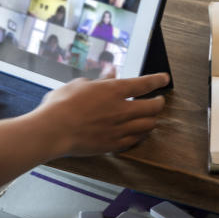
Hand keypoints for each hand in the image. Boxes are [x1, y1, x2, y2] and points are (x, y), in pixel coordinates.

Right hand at [31, 72, 168, 156]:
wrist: (53, 130)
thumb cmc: (61, 105)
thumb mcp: (80, 84)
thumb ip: (100, 80)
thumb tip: (111, 72)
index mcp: (114, 91)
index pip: (144, 84)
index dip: (158, 80)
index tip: (165, 79)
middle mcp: (121, 110)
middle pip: (153, 107)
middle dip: (159, 103)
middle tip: (159, 101)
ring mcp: (119, 129)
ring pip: (148, 126)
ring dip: (152, 120)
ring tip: (151, 118)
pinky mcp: (113, 145)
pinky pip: (135, 141)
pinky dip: (140, 136)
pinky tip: (138, 134)